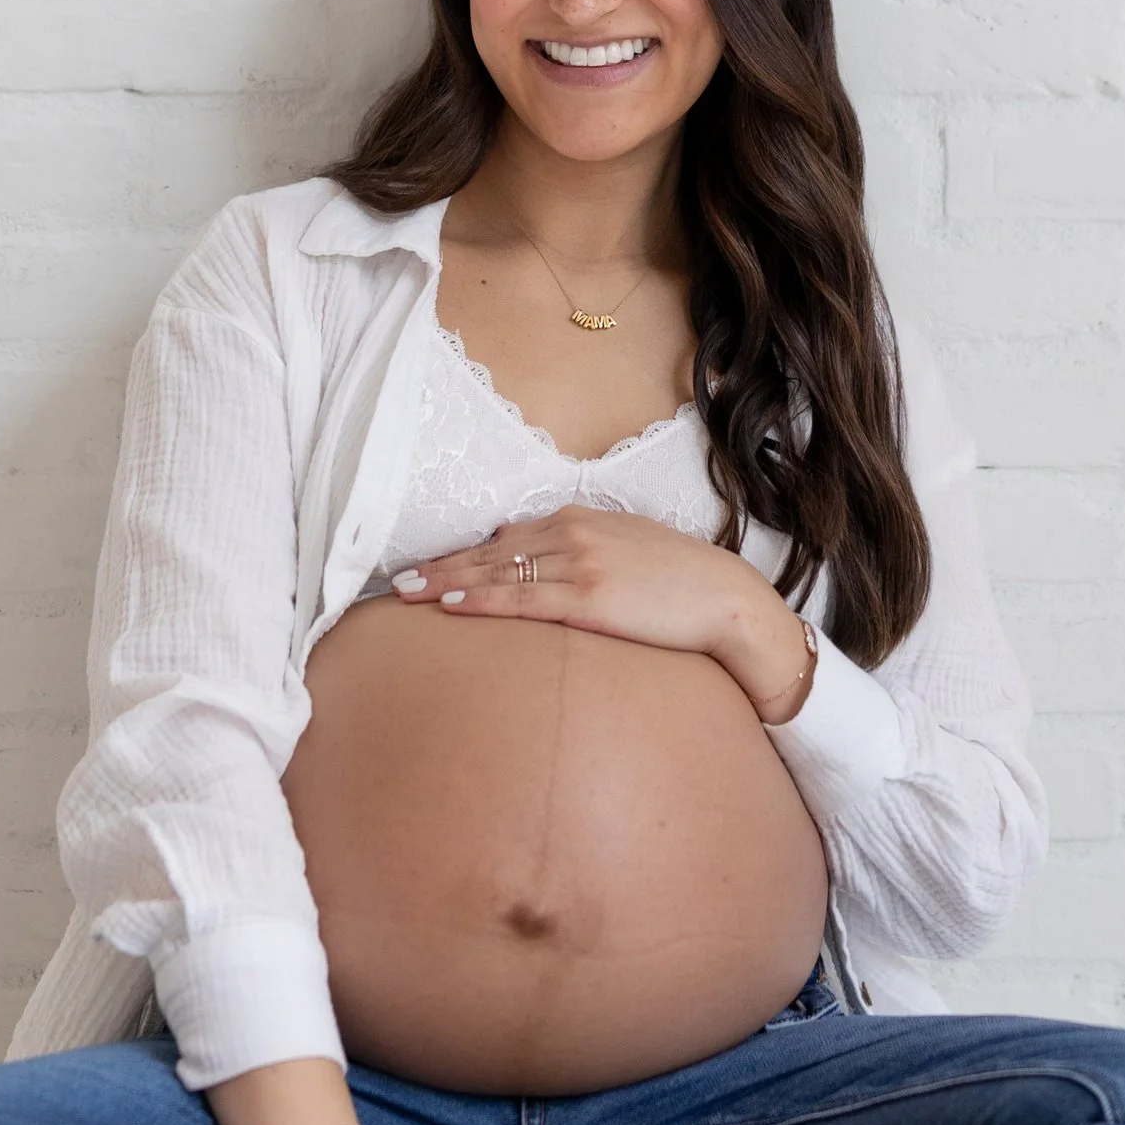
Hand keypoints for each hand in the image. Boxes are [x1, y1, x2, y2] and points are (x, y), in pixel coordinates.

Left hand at [392, 506, 812, 717]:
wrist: (726, 599)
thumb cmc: (679, 582)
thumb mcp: (625, 549)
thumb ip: (579, 550)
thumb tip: (534, 556)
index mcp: (579, 519)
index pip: (506, 535)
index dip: (463, 553)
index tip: (430, 565)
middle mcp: (572, 533)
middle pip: (490, 550)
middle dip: (442, 565)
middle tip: (398, 581)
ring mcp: (579, 563)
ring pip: (496, 572)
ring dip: (447, 583)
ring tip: (408, 594)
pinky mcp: (588, 598)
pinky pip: (521, 599)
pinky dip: (480, 601)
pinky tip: (450, 606)